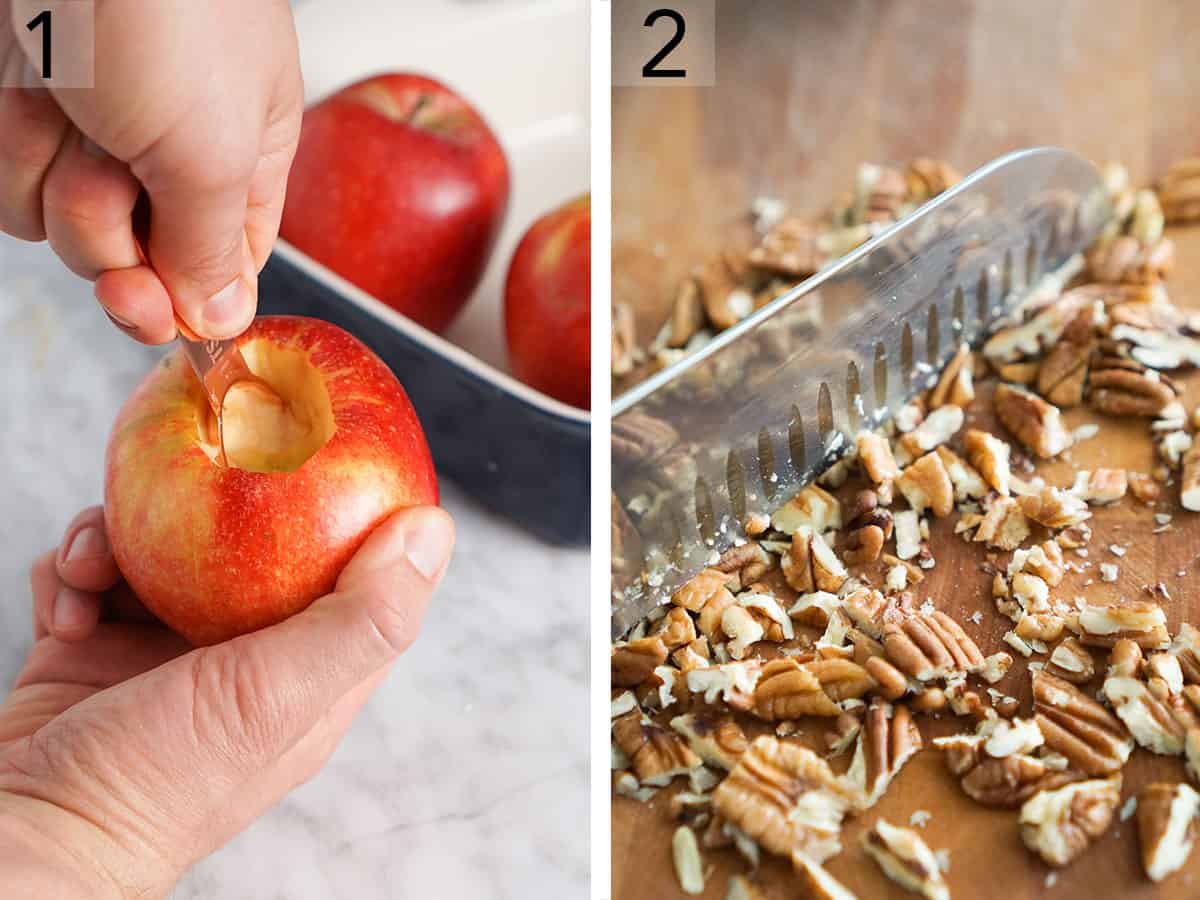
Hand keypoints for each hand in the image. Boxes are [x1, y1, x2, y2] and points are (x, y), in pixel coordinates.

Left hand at [0, 0, 302, 341]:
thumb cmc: (166, 5)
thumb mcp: (214, 151)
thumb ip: (215, 251)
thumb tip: (222, 321)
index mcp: (246, 155)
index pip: (223, 266)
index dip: (188, 299)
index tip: (158, 312)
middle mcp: (172, 147)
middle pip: (136, 258)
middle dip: (111, 227)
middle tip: (116, 166)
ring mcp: (94, 127)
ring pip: (61, 224)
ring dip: (54, 177)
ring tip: (77, 99)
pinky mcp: (26, 109)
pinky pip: (9, 180)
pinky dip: (9, 145)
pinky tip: (29, 84)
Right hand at [0, 503, 453, 898]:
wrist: (25, 834)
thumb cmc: (160, 781)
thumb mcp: (279, 693)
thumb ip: (362, 617)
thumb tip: (434, 531)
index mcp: (307, 673)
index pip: (358, 579)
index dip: (358, 516)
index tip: (337, 454)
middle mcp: (243, 656)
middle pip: (251, 547)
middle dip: (217, 511)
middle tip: (197, 474)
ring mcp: (164, 650)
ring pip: (163, 549)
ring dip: (122, 538)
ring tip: (97, 560)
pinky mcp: (94, 647)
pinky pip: (93, 575)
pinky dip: (72, 573)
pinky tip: (65, 600)